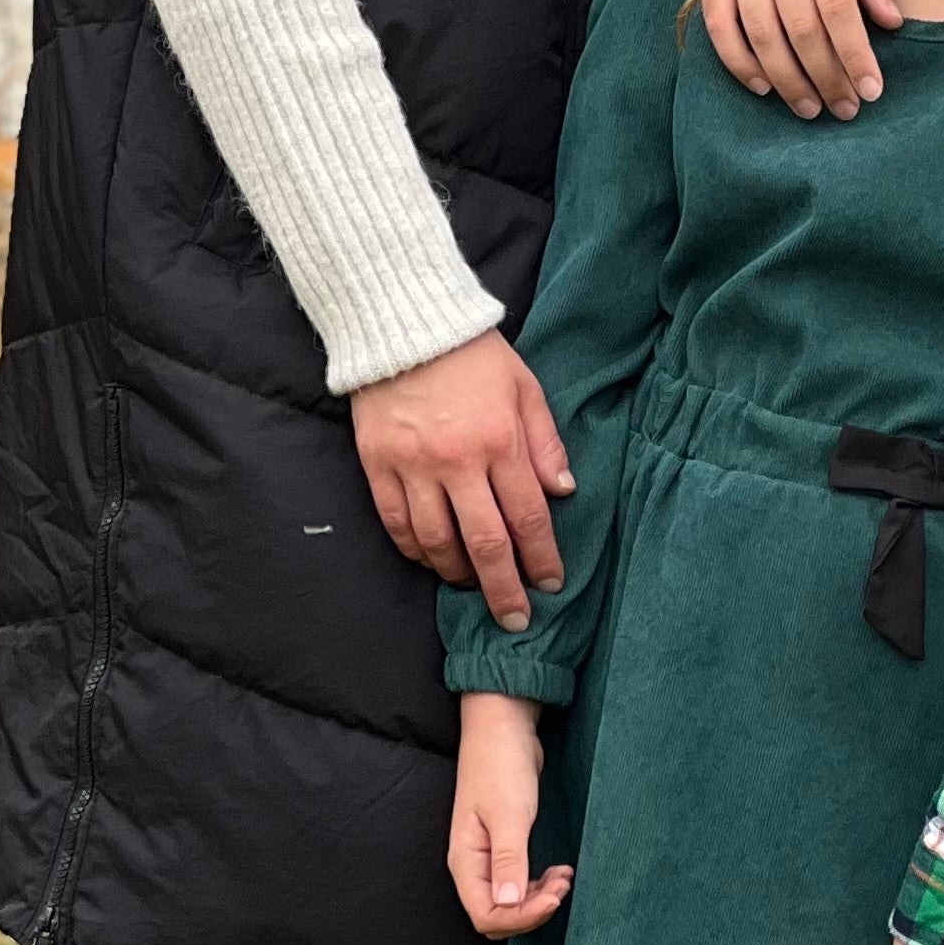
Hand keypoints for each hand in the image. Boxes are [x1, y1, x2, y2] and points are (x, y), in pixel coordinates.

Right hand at [351, 327, 570, 623]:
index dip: (542, 557)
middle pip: (485, 543)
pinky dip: (416, 550)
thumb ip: (546, 443)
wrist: (405, 325)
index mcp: (500, 440)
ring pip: (437, 542)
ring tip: (473, 585)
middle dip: (503, 589)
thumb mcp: (525, 388)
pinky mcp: (378, 465)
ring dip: (458, 573)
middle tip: (514, 619)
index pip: (528, 515)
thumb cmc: (475, 356)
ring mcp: (413, 466)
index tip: (550, 584)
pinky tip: (431, 560)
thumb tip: (565, 492)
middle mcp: (457, 461)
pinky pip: (398, 524)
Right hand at [449, 693, 572, 936]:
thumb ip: (508, 860)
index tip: (554, 898)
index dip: (520, 917)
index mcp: (466, 861)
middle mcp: (474, 865)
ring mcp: (489, 855)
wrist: (504, 726)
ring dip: (538, 898)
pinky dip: (539, 884)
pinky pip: (519, 881)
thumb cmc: (501, 766)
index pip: (486, 915)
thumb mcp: (508, 814)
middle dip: (531, 911)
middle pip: (497, 914)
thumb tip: (507, 904)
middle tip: (562, 888)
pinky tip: (559, 871)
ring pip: (510, 901)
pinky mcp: (505, 845)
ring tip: (565, 877)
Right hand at [696, 0, 901, 115]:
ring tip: (810, 108)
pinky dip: (737, 59)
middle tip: (845, 109)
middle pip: (800, 26)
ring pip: (760, 31)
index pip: (838, 7)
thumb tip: (892, 22)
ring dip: (786, 78)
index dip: (854, 53)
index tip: (872, 89)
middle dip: (826, 75)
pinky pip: (719, 23)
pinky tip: (762, 85)